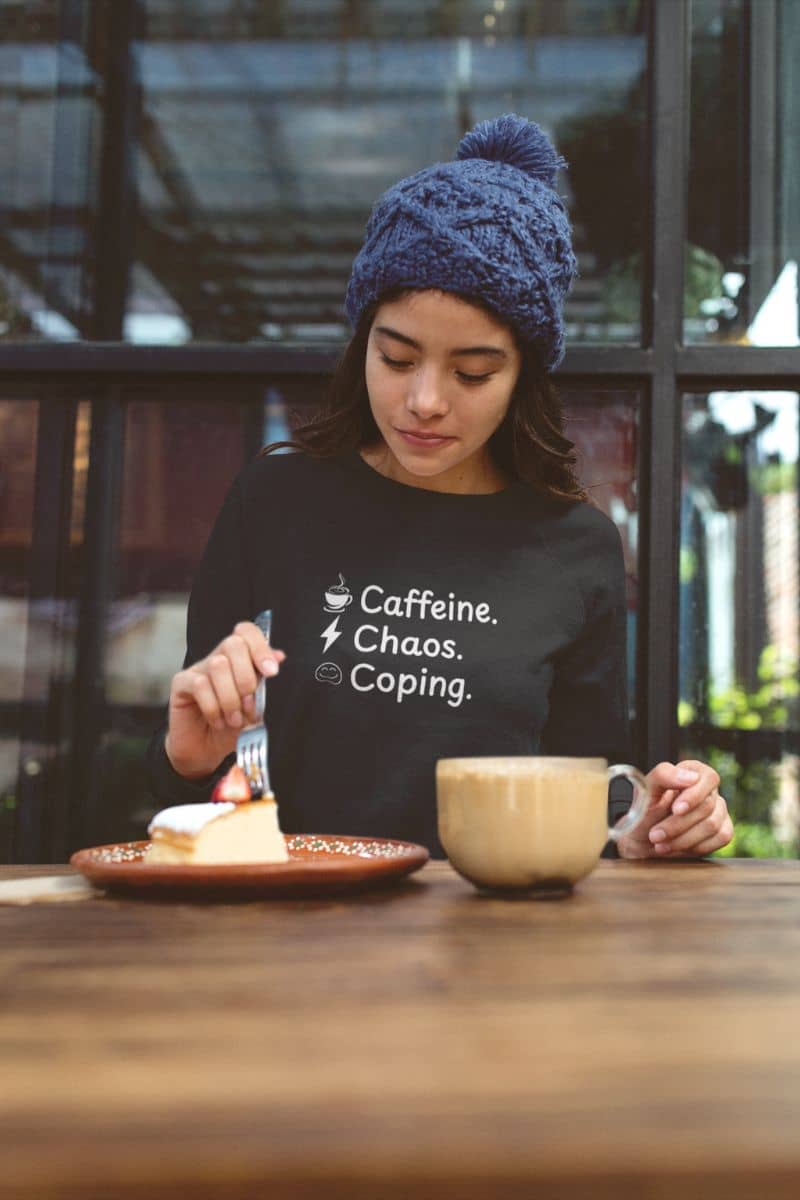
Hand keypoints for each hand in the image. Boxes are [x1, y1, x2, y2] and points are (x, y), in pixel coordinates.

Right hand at [165, 622, 285, 779]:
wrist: (207, 753)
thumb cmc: (232, 728)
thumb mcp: (256, 707)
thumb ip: (265, 682)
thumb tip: (279, 656)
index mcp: (239, 660)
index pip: (247, 633)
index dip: (260, 647)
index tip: (271, 672)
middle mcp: (218, 659)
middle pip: (233, 644)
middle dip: (247, 677)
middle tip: (248, 705)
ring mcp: (198, 669)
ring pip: (218, 665)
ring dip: (230, 698)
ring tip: (234, 719)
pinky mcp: (181, 683)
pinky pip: (199, 684)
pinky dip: (213, 707)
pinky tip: (218, 721)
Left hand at [616, 759, 733, 859]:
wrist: (642, 842)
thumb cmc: (644, 812)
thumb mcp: (645, 791)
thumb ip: (663, 775)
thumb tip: (691, 777)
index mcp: (692, 772)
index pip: (708, 777)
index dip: (694, 795)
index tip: (676, 810)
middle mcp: (709, 790)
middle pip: (707, 806)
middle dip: (678, 824)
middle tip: (655, 835)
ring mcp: (719, 811)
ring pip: (712, 825)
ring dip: (683, 839)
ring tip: (661, 844)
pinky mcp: (723, 831)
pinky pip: (721, 838)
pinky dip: (695, 847)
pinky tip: (678, 847)